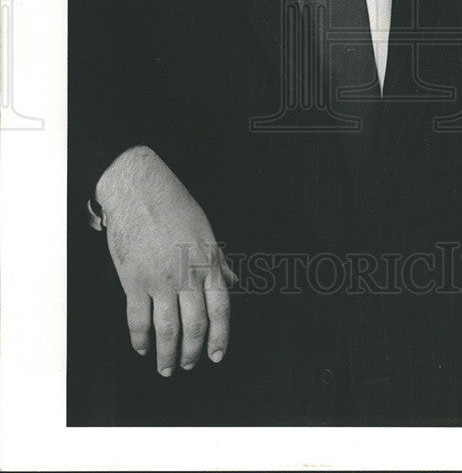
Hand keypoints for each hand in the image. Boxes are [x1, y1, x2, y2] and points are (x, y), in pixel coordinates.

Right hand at [95, 145, 234, 376]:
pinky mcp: (134, 280)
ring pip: (167, 330)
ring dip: (167, 354)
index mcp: (207, 261)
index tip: (217, 355)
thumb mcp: (205, 229)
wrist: (138, 190)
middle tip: (189, 365)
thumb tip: (231, 281)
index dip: (220, 336)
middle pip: (194, 325)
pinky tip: (142, 347)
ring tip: (167, 367)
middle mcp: (186, 274)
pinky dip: (140, 339)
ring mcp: (159, 280)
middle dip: (193, 352)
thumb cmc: (173, 204)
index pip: (220, 309)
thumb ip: (217, 260)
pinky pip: (137, 319)